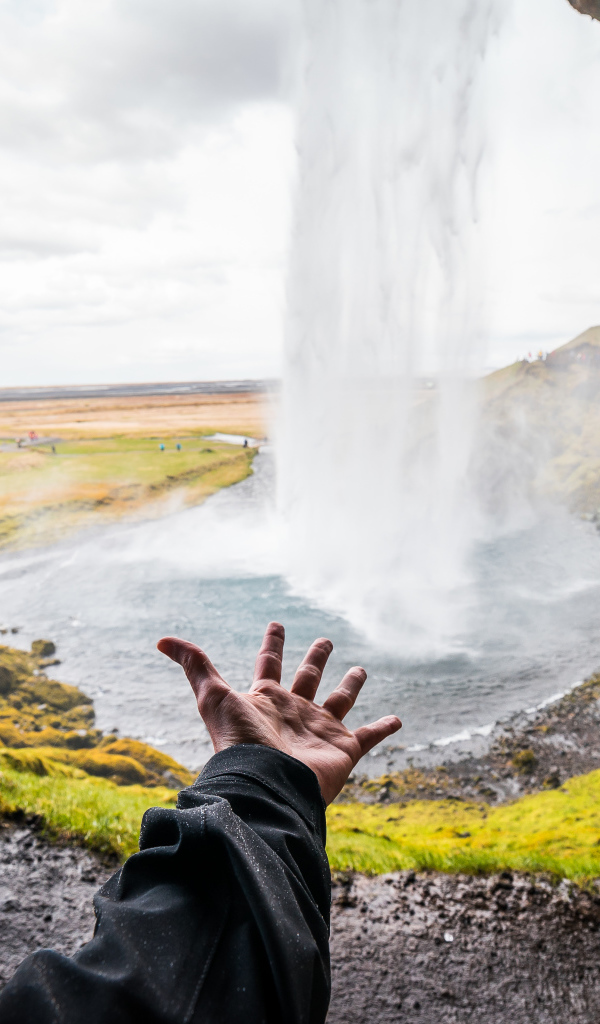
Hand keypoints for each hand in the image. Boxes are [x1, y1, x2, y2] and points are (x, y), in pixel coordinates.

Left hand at [157, 621, 400, 804]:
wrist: (269, 785)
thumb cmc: (241, 742)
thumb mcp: (214, 696)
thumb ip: (194, 665)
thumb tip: (162, 639)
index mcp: (266, 698)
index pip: (269, 663)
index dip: (272, 641)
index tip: (277, 624)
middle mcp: (294, 711)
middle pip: (307, 677)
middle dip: (316, 658)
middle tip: (326, 639)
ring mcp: (319, 729)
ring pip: (339, 700)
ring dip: (350, 685)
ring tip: (360, 670)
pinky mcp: (342, 749)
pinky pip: (368, 736)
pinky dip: (383, 727)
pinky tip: (397, 719)